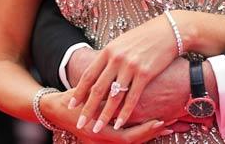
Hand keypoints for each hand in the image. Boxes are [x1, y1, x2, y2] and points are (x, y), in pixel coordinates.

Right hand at [41, 88, 174, 142]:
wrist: (54, 110)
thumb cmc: (72, 99)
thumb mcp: (89, 97)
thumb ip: (105, 97)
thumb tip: (125, 87)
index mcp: (97, 133)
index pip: (127, 138)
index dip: (144, 131)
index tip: (160, 122)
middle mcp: (100, 142)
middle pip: (133, 143)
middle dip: (152, 135)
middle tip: (170, 125)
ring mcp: (100, 143)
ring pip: (132, 142)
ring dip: (150, 134)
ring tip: (170, 126)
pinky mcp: (103, 141)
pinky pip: (126, 139)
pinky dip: (140, 132)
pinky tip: (153, 127)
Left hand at [71, 13, 182, 132]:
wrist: (170, 31)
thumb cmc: (146, 36)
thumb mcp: (123, 42)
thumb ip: (111, 56)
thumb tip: (100, 69)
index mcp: (108, 50)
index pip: (89, 75)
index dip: (79, 91)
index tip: (71, 104)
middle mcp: (117, 59)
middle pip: (98, 88)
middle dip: (87, 108)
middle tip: (80, 122)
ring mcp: (130, 67)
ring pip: (113, 97)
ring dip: (104, 115)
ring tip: (96, 128)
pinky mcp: (145, 74)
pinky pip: (132, 98)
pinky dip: (124, 113)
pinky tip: (119, 123)